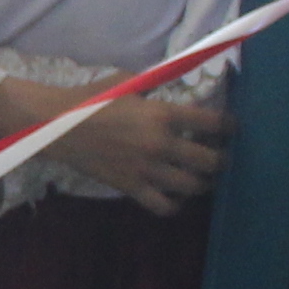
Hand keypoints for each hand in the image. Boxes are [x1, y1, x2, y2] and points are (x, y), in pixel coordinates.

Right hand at [0, 79, 233, 211]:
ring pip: (193, 186)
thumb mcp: (128, 81)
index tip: (231, 128)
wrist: (56, 125)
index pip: (213, 123)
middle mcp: (160, 144)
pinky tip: (175, 196)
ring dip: (203, 183)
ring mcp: (146, 169)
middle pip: (211, 161)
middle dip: (222, 159)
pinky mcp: (131, 187)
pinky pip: (164, 207)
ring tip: (202, 178)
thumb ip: (157, 85)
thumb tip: (179, 81)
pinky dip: (175, 204)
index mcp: (162, 114)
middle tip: (220, 157)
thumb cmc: (91, 98)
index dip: (230, 126)